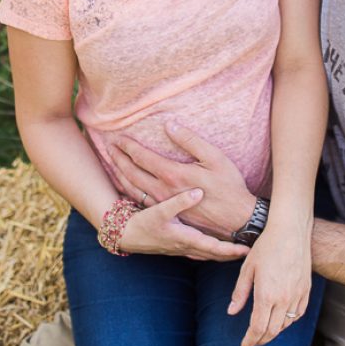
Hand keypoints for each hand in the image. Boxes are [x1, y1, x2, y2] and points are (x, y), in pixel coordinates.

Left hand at [108, 122, 255, 238]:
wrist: (236, 220)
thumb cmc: (229, 187)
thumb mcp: (215, 158)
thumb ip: (191, 141)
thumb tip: (170, 125)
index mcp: (173, 175)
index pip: (143, 158)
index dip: (129, 147)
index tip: (119, 138)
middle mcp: (163, 191)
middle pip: (132, 174)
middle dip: (118, 159)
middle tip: (109, 147)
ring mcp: (164, 205)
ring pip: (133, 189)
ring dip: (120, 175)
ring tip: (112, 164)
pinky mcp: (168, 215)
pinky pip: (140, 202)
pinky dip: (128, 191)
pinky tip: (125, 187)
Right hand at [118, 188, 249, 260]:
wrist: (126, 235)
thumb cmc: (143, 223)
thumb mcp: (159, 211)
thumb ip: (179, 202)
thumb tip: (198, 192)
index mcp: (185, 238)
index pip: (214, 248)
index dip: (231, 250)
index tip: (247, 250)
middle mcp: (186, 247)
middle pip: (214, 255)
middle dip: (231, 255)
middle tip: (250, 252)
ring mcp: (182, 249)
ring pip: (207, 254)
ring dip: (222, 254)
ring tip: (237, 251)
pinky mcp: (177, 247)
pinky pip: (200, 252)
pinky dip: (211, 251)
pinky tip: (215, 247)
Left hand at [228, 225, 312, 345]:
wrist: (290, 231)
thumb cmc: (267, 246)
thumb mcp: (247, 268)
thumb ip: (240, 292)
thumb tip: (231, 312)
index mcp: (267, 295)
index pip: (258, 328)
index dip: (250, 340)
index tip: (244, 345)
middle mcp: (284, 299)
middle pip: (273, 331)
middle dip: (261, 340)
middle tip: (252, 342)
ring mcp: (297, 295)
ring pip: (286, 324)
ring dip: (274, 331)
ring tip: (264, 330)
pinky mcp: (306, 290)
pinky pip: (298, 314)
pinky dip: (289, 321)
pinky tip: (282, 319)